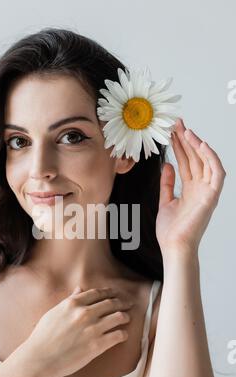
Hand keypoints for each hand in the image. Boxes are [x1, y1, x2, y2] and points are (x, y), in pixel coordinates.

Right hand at [27, 286, 132, 376]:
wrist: (39, 359)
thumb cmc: (43, 337)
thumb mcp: (54, 313)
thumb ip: (69, 300)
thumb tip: (79, 289)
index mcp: (73, 304)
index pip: (97, 293)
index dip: (109, 292)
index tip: (114, 294)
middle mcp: (84, 313)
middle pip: (110, 303)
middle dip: (122, 302)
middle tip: (128, 303)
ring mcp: (92, 329)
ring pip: (118, 317)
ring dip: (125, 316)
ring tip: (127, 318)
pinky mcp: (97, 345)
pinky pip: (118, 335)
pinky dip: (123, 334)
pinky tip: (123, 334)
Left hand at [156, 118, 225, 254]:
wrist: (174, 247)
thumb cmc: (171, 230)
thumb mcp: (165, 202)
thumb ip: (167, 184)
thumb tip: (167, 165)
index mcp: (190, 189)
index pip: (186, 162)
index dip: (179, 146)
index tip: (171, 132)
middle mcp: (200, 187)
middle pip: (195, 158)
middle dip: (186, 140)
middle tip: (176, 123)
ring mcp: (207, 191)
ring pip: (205, 161)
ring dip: (197, 144)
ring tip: (185, 130)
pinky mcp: (212, 196)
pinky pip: (216, 173)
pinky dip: (211, 158)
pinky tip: (201, 144)